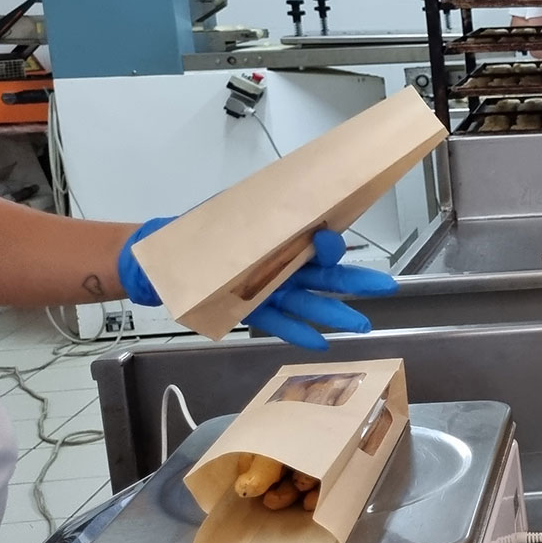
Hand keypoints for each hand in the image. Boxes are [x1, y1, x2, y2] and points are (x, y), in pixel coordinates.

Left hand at [117, 220, 399, 350]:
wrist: (157, 261)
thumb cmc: (193, 232)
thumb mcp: (226, 214)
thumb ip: (257, 213)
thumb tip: (285, 199)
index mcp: (279, 236)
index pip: (314, 241)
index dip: (326, 243)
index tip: (326, 238)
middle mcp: (280, 263)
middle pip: (324, 274)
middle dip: (355, 282)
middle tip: (385, 288)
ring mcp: (268, 288)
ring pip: (308, 301)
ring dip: (334, 313)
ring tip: (360, 326)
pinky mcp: (250, 309)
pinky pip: (278, 322)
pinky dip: (298, 332)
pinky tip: (319, 343)